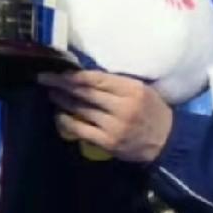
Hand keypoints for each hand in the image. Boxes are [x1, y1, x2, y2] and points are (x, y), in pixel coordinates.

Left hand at [38, 70, 172, 163]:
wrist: (167, 140)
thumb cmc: (152, 108)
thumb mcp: (140, 88)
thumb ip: (116, 83)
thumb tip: (85, 74)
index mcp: (131, 89)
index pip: (96, 78)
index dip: (74, 74)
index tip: (58, 69)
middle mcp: (121, 106)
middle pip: (85, 92)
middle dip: (61, 84)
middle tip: (45, 78)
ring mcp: (114, 126)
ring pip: (81, 110)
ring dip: (62, 100)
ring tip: (51, 92)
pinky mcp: (108, 142)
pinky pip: (81, 130)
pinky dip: (67, 122)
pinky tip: (59, 115)